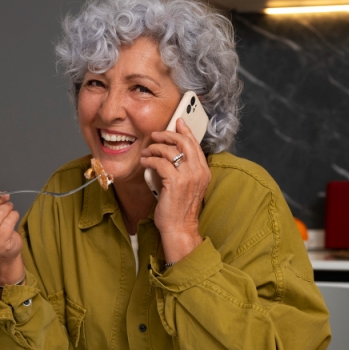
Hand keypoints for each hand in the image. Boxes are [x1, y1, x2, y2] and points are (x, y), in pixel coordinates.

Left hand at [140, 118, 209, 262]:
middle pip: (184, 142)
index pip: (195, 144)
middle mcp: (198, 171)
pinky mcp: (175, 181)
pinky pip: (160, 162)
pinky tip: (144, 162)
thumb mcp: (187, 185)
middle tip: (155, 136)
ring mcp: (188, 176)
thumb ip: (184, 169)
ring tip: (146, 152)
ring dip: (155, 148)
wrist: (179, 227)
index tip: (177, 122)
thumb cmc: (180, 208)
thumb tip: (171, 153)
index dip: (185, 131)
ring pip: (170, 150)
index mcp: (204, 171)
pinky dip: (150, 160)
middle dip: (167, 135)